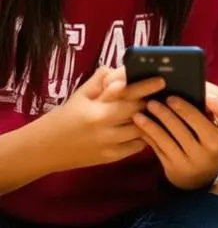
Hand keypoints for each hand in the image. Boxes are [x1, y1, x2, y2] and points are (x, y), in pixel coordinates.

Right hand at [44, 67, 163, 170]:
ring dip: (151, 120)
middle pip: (138, 112)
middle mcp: (104, 128)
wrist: (44, 149)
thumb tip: (121, 69)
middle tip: (162, 95)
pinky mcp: (112, 157)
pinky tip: (148, 128)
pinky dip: (144, 137)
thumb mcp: (80, 96)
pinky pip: (138, 146)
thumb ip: (101, 82)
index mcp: (96, 109)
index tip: (162, 80)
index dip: (145, 87)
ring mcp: (109, 144)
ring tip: (158, 111)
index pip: (127, 94)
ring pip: (142, 130)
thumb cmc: (64, 117)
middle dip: (150, 103)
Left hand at [133, 83, 217, 189]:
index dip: (213, 99)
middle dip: (179, 107)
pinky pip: (160, 146)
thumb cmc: (217, 145)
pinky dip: (149, 132)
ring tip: (149, 105)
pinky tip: (142, 122)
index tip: (201, 88)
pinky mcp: (175, 167)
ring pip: (173, 134)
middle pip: (195, 122)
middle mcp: (214, 150)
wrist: (204, 178)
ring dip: (158, 118)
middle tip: (166, 96)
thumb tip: (205, 88)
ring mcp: (193, 160)